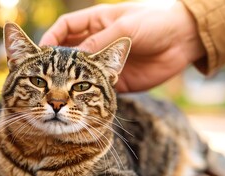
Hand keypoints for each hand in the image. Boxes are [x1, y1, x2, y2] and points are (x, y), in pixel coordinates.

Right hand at [39, 2, 204, 91]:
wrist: (185, 39)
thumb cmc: (156, 22)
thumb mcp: (125, 28)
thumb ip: (99, 43)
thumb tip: (74, 57)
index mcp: (95, 23)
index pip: (64, 29)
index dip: (50, 39)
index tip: (40, 53)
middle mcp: (97, 43)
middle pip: (68, 54)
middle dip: (54, 64)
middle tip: (44, 76)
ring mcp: (105, 64)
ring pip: (80, 74)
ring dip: (68, 83)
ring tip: (56, 94)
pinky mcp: (117, 81)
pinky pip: (97, 89)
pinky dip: (87, 96)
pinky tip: (77, 104)